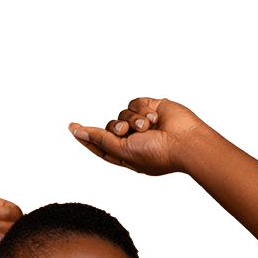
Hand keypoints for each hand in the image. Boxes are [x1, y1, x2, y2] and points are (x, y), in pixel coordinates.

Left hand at [68, 97, 202, 176]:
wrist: (185, 141)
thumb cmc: (157, 154)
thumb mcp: (123, 151)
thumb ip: (100, 140)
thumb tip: (77, 132)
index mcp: (126, 155)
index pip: (100, 145)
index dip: (86, 137)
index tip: (72, 127)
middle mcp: (133, 139)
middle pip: (109, 127)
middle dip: (115, 128)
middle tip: (126, 132)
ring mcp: (142, 123)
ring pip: (121, 114)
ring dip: (132, 120)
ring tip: (147, 127)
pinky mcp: (151, 108)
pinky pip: (134, 102)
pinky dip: (142, 109)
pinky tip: (154, 117)